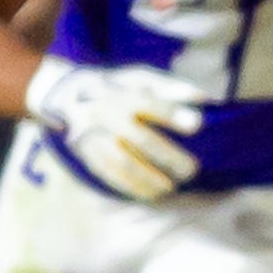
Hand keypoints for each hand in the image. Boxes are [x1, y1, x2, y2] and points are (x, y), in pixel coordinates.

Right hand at [26, 58, 203, 202]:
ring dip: (149, 179)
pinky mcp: (87, 154)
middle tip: (191, 170)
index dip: (172, 114)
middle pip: (139, 139)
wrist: (66, 95)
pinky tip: (152, 194)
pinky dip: (132, 187)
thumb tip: (205, 98)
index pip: (149, 103)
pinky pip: (109, 175)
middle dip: (167, 157)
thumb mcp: (140, 77)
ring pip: (122, 163)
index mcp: (122, 92)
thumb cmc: (117, 87)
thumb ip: (171, 87)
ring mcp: (94, 137)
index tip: (198, 125)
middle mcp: (106, 115)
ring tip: (171, 188)